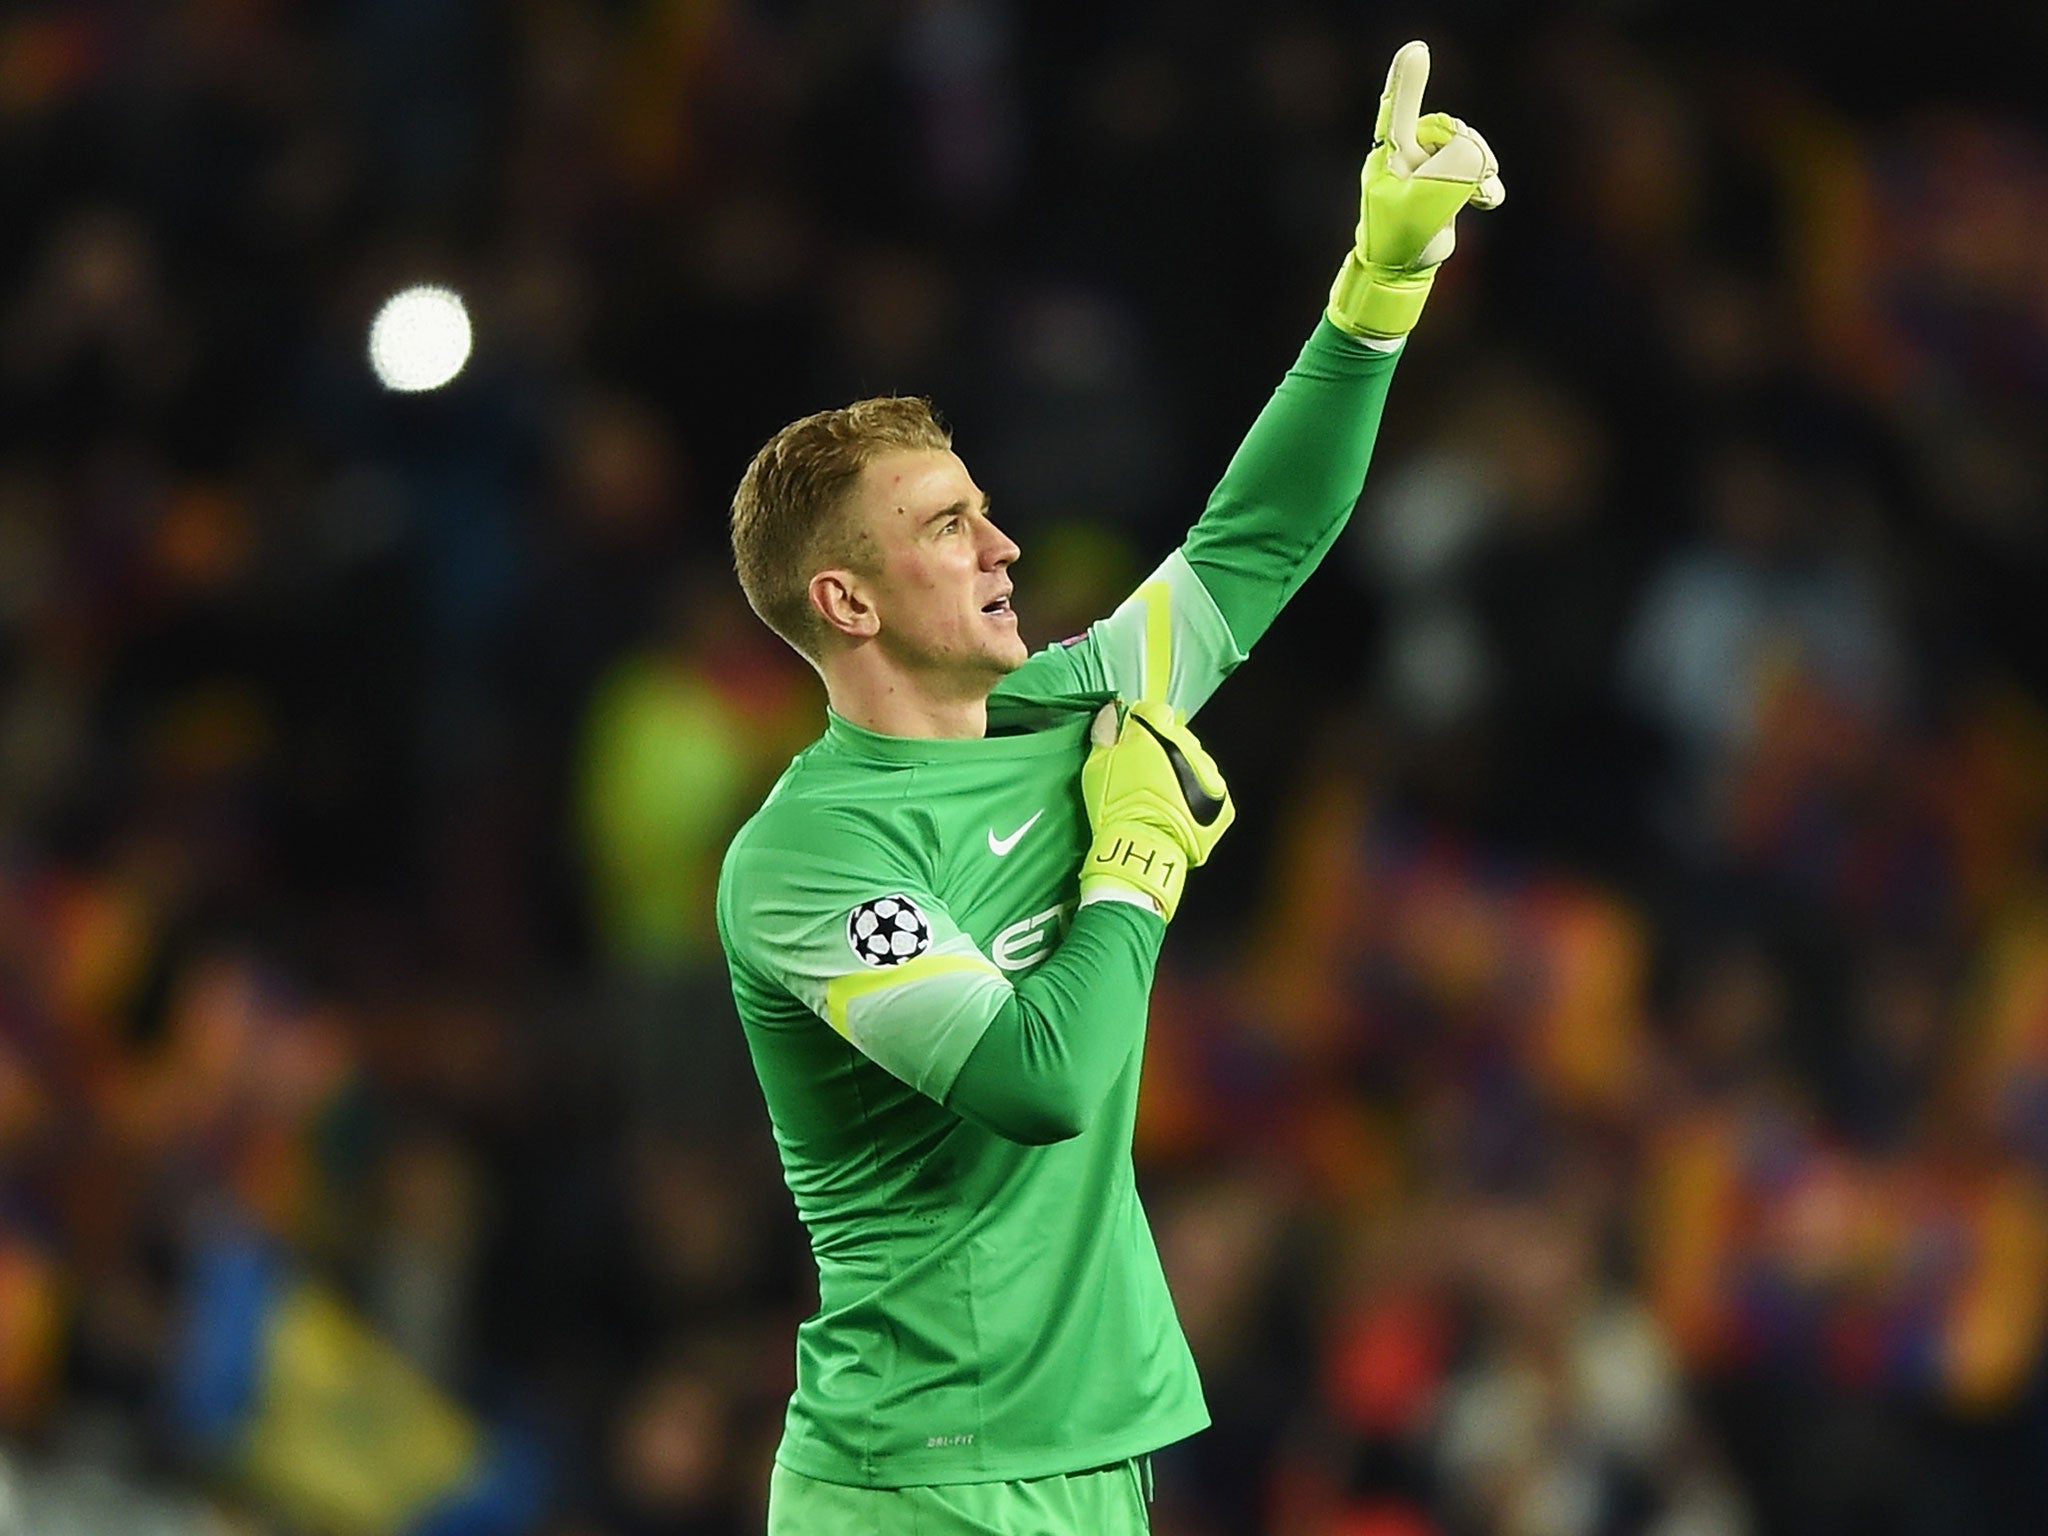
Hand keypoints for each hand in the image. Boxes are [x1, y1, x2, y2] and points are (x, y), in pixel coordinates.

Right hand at [1079, 700, 1234, 921]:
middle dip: (1163, 748)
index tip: (1132, 739)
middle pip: (1178, 736)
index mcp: (1156, 732)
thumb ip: (1106, 735)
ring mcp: (1208, 773)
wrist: (1139, 849)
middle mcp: (1188, 747)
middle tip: (1144, 773)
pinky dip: (1198, 796)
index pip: (1155, 711)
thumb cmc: (1114, 808)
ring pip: (1196, 761)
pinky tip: (1179, 809)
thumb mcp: (1096, 768)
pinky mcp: (1221, 799)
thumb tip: (1111, 713)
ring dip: (1182, 772)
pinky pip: (1210, 788)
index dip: (1142, 724)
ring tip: (1162, 796)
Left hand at [1327, 40, 1504, 339]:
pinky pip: (1476, 168)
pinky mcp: (1446, 182)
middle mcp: (1408, 153)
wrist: (1402, 271)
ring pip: (1468, 146)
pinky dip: (1486, 185)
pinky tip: (1486, 201)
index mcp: (1390, 154)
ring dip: (1479, 170)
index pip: (1398, 111)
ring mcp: (1428, 166)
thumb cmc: (1401, 238)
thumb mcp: (1426, 203)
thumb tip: (1477, 155)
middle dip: (1467, 150)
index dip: (1407, 81)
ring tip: (1475, 198)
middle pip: (1451, 128)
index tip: (1416, 50)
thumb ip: (1454, 170)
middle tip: (1467, 186)